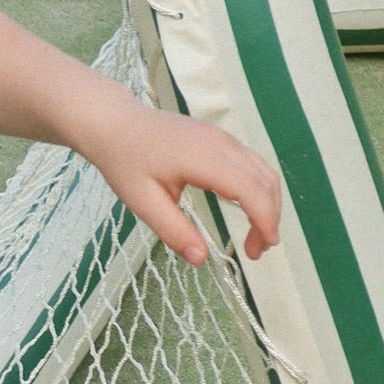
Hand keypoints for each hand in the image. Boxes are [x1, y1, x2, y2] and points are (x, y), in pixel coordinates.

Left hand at [87, 100, 281, 265]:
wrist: (115, 123)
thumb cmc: (125, 161)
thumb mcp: (142, 202)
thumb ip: (173, 231)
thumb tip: (201, 260)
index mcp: (203, 158)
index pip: (250, 190)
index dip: (264, 220)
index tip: (260, 250)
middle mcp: (221, 143)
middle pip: (264, 181)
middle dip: (269, 218)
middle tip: (255, 252)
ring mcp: (223, 137)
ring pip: (263, 170)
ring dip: (267, 204)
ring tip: (255, 236)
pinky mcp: (221, 138)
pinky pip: (252, 163)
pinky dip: (259, 189)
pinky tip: (247, 210)